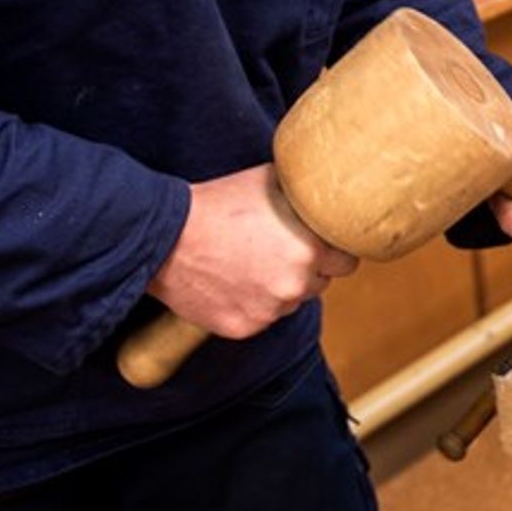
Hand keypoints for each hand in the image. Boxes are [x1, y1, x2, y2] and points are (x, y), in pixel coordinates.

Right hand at [148, 164, 358, 338]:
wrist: (165, 236)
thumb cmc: (217, 203)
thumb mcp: (270, 182)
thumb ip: (305, 196)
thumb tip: (325, 188)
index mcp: (310, 249)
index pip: (346, 262)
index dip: (332, 251)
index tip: (316, 244)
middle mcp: (295, 285)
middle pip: (319, 283)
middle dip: (305, 270)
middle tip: (275, 251)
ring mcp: (268, 311)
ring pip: (289, 303)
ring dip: (278, 289)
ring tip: (248, 263)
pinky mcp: (243, 328)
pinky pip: (260, 318)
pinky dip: (250, 305)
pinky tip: (230, 281)